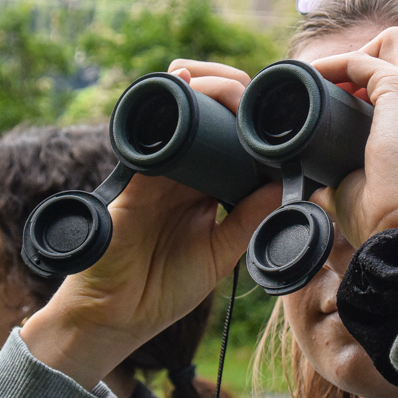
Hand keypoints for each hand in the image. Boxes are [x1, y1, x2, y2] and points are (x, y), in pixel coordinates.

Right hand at [21, 60, 280, 388]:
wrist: (112, 318)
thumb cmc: (163, 290)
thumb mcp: (218, 254)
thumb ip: (247, 219)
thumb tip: (285, 182)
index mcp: (205, 191)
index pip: (233, 146)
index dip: (253, 126)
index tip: (281, 115)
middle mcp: (182, 176)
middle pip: (209, 120)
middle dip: (231, 95)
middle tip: (256, 89)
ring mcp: (156, 175)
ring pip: (181, 117)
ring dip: (203, 90)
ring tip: (224, 79)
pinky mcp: (133, 181)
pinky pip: (151, 137)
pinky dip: (167, 111)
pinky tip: (186, 86)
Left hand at [310, 27, 397, 248]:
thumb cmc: (390, 221)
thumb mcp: (365, 195)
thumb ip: (344, 183)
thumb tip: (318, 190)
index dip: (374, 88)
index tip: (341, 107)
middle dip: (366, 63)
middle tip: (334, 93)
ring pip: (391, 45)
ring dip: (353, 57)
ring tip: (323, 82)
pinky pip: (362, 59)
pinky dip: (334, 64)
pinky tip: (314, 78)